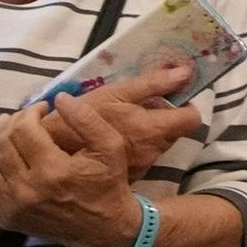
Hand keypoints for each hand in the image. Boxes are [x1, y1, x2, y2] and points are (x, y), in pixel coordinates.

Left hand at [0, 75, 202, 246]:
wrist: (103, 230)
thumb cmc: (108, 185)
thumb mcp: (110, 147)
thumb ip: (87, 119)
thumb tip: (59, 97)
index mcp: (53, 171)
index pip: (24, 130)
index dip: (29, 112)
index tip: (41, 108)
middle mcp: (26, 189)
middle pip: (2, 143)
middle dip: (10, 122)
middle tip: (24, 117)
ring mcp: (11, 206)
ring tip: (3, 126)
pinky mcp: (3, 217)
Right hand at [60, 61, 202, 178]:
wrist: (54, 148)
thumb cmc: (85, 114)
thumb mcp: (116, 93)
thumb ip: (153, 83)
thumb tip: (185, 72)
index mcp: (153, 129)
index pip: (192, 120)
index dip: (186, 106)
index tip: (172, 97)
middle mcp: (153, 152)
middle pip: (174, 131)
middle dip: (163, 117)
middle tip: (139, 106)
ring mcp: (142, 166)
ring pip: (158, 143)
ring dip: (149, 130)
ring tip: (124, 120)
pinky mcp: (130, 174)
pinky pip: (143, 155)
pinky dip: (136, 144)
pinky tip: (117, 135)